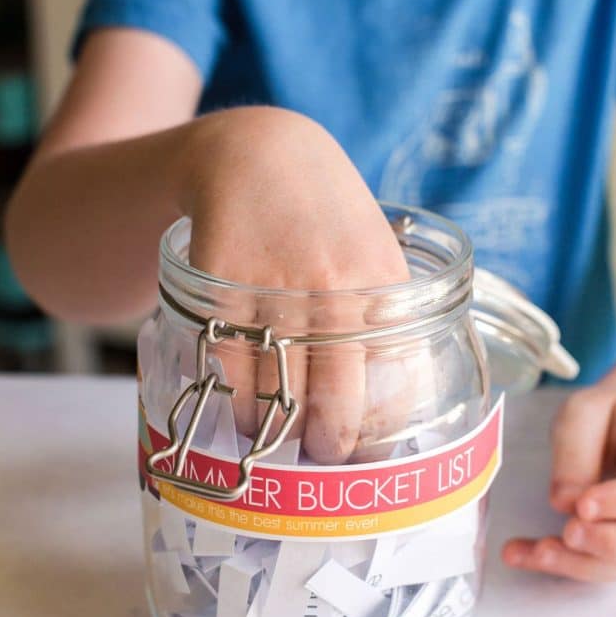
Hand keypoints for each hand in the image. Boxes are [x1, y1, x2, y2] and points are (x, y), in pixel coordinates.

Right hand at [184, 107, 411, 464]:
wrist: (259, 157)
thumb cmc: (329, 214)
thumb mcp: (379, 252)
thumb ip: (389, 319)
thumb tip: (393, 402)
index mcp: (382, 284)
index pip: (389, 385)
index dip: (376, 433)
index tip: (367, 454)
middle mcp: (332, 291)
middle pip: (334, 402)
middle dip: (330, 445)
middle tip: (326, 459)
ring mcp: (274, 290)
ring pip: (276, 395)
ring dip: (278, 431)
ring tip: (283, 437)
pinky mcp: (222, 290)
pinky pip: (232, 369)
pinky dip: (239, 403)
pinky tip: (247, 410)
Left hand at [502, 385, 615, 581]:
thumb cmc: (609, 414)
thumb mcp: (584, 411)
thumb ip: (574, 451)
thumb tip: (563, 503)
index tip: (584, 505)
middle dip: (607, 542)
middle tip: (566, 533)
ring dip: (579, 564)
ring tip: (534, 552)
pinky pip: (604, 567)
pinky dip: (565, 566)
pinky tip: (525, 555)